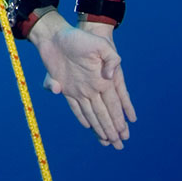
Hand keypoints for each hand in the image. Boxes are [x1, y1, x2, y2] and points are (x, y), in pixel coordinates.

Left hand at [27, 12, 135, 148]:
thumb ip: (112, 58)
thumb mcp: (101, 44)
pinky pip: (75, 106)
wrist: (57, 34)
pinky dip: (81, 116)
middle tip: (119, 146)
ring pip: (91, 113)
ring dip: (98, 127)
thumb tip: (108, 77)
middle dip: (111, 129)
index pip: (114, 104)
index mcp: (103, 79)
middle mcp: (92, 87)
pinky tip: (87, 125)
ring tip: (106, 142)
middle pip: (104, 113)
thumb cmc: (81, 37)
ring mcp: (79, 88)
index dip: (119, 119)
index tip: (124, 133)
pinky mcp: (66, 87)